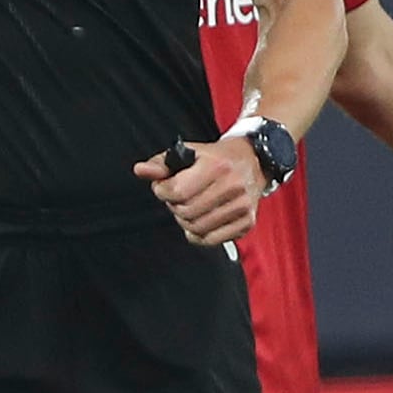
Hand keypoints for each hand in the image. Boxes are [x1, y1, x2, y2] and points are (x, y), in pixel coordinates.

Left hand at [136, 137, 263, 246]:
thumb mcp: (188, 153)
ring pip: (197, 227)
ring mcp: (241, 206)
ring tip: (188, 208)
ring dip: (185, 221)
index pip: (177, 191)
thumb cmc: (217, 158)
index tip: (163, 188)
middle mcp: (232, 186)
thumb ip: (161, 164)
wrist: (252, 161)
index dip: (162, 191)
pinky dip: (198, 234)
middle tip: (177, 198)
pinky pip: (211, 240)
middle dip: (174, 206)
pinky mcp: (246, 222)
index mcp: (217, 166)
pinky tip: (198, 221)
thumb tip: (140, 170)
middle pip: (186, 211)